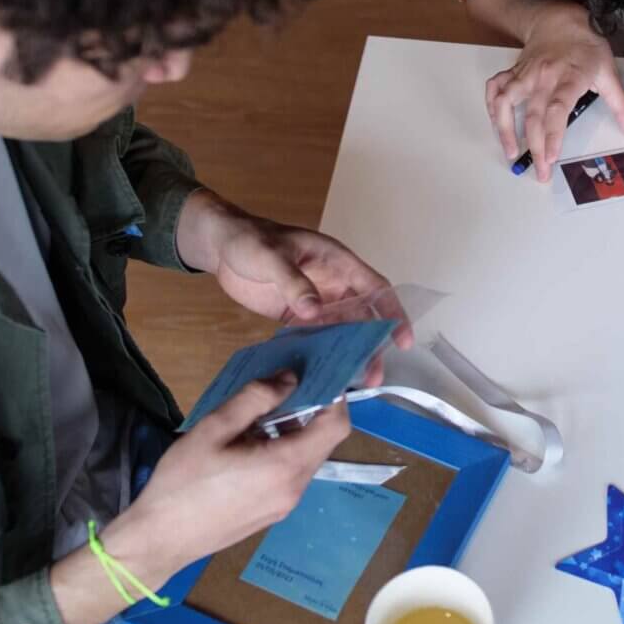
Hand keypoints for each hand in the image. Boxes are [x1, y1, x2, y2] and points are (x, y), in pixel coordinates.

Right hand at [102, 376, 350, 580]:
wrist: (160, 540)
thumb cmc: (183, 481)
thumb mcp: (214, 428)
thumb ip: (256, 398)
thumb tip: (290, 378)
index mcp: (286, 466)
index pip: (336, 426)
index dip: (332, 397)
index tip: (314, 375)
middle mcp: (295, 488)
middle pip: (323, 442)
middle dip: (310, 411)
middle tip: (281, 387)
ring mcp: (285, 505)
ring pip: (306, 458)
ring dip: (293, 432)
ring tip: (257, 414)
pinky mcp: (271, 513)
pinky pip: (290, 474)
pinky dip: (282, 452)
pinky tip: (248, 444)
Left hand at [175, 193, 412, 381]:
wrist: (219, 244)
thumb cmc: (250, 240)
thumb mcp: (271, 255)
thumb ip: (293, 281)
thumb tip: (315, 311)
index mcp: (337, 262)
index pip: (375, 288)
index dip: (392, 312)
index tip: (403, 340)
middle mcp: (332, 284)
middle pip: (361, 317)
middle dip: (370, 345)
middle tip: (374, 376)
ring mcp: (314, 301)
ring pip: (340, 331)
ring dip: (347, 354)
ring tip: (352, 383)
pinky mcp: (294, 316)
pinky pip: (314, 337)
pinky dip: (321, 354)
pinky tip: (322, 374)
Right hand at [485, 1, 623, 181]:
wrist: (560, 20)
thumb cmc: (587, 48)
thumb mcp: (610, 73)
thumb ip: (621, 107)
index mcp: (570, 77)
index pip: (557, 109)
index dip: (552, 135)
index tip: (552, 158)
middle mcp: (543, 77)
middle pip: (533, 115)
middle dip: (535, 147)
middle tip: (540, 173)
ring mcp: (525, 74)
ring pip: (505, 102)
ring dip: (504, 129)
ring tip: (511, 153)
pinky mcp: (513, 72)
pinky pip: (495, 89)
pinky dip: (491, 107)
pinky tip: (496, 125)